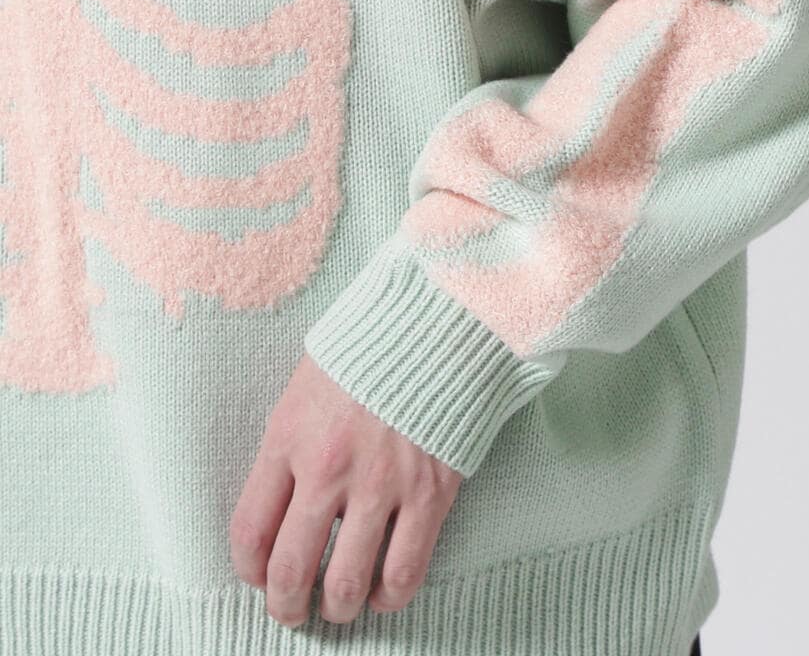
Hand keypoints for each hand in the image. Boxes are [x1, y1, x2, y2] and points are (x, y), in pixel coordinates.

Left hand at [229, 353, 463, 627]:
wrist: (437, 319)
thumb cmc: (369, 349)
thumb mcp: (306, 386)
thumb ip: (288, 447)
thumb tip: (279, 510)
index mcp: (289, 437)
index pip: (249, 533)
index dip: (249, 572)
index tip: (258, 578)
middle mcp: (329, 468)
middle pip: (291, 571)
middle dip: (285, 605)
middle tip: (291, 610)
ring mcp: (382, 483)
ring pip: (346, 585)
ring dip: (337, 609)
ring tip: (339, 606)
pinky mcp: (430, 491)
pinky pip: (404, 572)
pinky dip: (390, 596)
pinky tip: (384, 591)